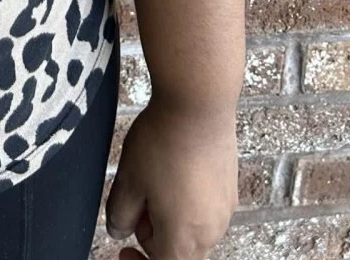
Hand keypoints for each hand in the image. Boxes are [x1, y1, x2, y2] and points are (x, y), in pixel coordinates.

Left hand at [103, 94, 238, 259]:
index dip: (138, 259)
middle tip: (138, 199)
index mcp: (184, 239)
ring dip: (171, 216)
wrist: (199, 104)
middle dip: (154, 233)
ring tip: (155, 177)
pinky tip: (174, 168)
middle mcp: (211, 231)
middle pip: (179, 250)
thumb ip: (120, 214)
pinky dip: (188, 200)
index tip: (123, 250)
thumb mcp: (128, 180)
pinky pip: (206, 208)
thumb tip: (119, 229)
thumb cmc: (163, 142)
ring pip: (193, 228)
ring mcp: (225, 209)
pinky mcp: (230, 187)